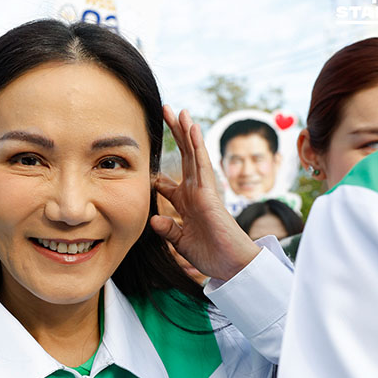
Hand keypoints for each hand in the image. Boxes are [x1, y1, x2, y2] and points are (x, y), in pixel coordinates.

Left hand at [150, 106, 259, 281]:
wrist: (232, 266)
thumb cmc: (211, 255)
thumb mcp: (180, 242)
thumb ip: (167, 230)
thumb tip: (153, 220)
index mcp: (186, 204)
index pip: (168, 183)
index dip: (157, 173)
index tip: (145, 161)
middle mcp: (195, 193)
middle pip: (182, 158)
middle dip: (174, 137)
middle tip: (165, 113)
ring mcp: (203, 191)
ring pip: (193, 154)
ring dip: (186, 132)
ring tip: (179, 111)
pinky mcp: (210, 194)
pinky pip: (202, 165)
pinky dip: (197, 146)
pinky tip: (193, 128)